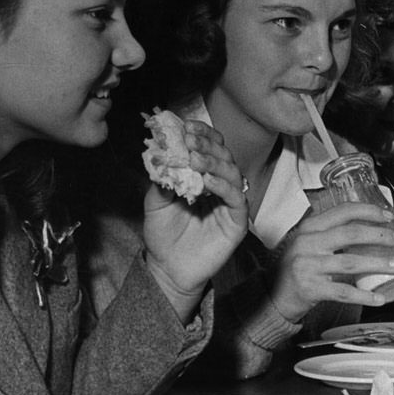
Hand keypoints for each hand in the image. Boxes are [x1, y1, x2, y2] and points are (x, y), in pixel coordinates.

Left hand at [143, 119, 247, 320]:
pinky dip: (223, 186)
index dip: (202, 134)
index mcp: (204, 177)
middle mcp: (221, 186)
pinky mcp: (237, 222)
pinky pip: (237, 199)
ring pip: (233, 173)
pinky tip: (207, 182)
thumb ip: (162, 178)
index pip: (210, 148)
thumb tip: (163, 153)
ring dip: (214, 162)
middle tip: (188, 140)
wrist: (168, 268)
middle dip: (206, 145)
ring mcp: (230, 204)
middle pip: (224, 156)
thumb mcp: (155, 200)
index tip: (185, 126)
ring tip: (195, 159)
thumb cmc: (164, 234)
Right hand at [269, 202, 393, 320]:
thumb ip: (330, 235)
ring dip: (378, 263)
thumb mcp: (308, 245)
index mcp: (309, 228)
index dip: (368, 211)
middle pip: (350, 233)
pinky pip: (343, 292)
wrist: (271, 296)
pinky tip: (380, 298)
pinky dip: (364, 296)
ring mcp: (307, 266)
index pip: (342, 212)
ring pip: (350, 262)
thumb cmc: (296, 269)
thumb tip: (371, 231)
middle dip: (380, 235)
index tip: (388, 216)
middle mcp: (307, 243)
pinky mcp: (310, 289)